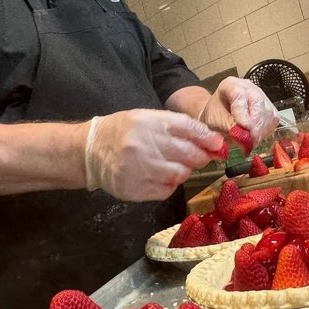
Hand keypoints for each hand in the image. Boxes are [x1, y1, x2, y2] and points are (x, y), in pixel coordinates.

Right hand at [84, 109, 223, 200]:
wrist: (90, 150)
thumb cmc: (123, 131)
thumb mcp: (146, 118)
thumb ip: (176, 127)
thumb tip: (209, 140)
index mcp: (150, 122)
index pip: (189, 128)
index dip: (208, 138)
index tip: (218, 144)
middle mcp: (146, 144)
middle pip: (189, 154)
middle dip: (200, 157)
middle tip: (201, 157)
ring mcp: (140, 168)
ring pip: (179, 174)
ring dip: (184, 171)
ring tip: (176, 165)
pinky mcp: (135, 189)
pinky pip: (166, 190)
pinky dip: (169, 185)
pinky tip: (161, 177)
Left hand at [199, 77, 279, 143]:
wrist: (219, 115)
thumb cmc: (215, 115)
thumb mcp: (215, 121)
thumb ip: (229, 126)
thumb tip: (244, 135)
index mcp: (231, 85)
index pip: (239, 95)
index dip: (242, 113)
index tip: (244, 127)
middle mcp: (248, 88)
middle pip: (258, 102)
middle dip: (255, 124)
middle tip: (250, 140)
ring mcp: (261, 96)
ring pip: (268, 112)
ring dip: (261, 130)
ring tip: (250, 141)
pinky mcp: (269, 108)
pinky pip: (273, 120)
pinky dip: (265, 131)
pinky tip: (256, 137)